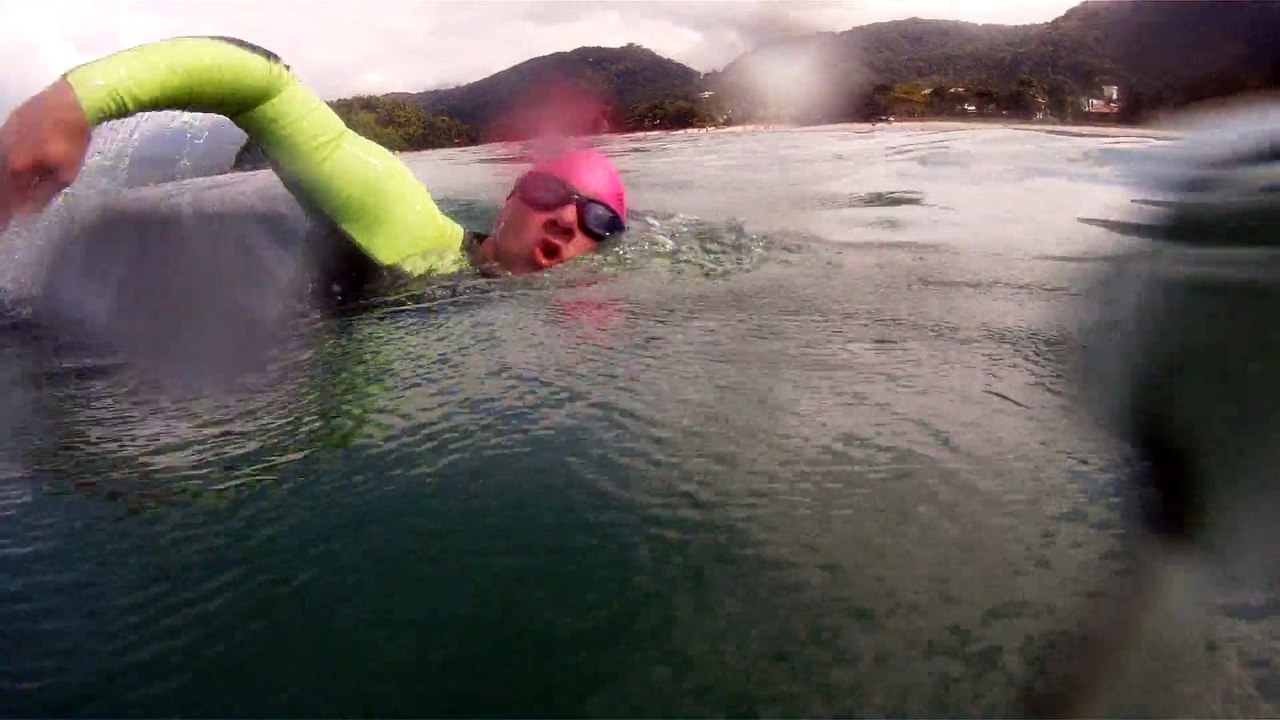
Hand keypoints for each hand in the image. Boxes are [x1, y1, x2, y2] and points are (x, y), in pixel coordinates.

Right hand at [0, 79, 91, 231]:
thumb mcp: (65, 172)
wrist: (71, 100)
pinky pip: (0, 151)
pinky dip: (2, 166)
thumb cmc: (71, 139)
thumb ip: (44, 192)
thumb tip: (27, 210)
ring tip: (6, 198)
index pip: (5, 196)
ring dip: (2, 185)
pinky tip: (8, 172)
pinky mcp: (8, 125)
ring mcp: (3, 136)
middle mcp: (3, 152)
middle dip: (1, 201)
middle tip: (2, 218)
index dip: (3, 214)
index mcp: (14, 166)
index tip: (3, 228)